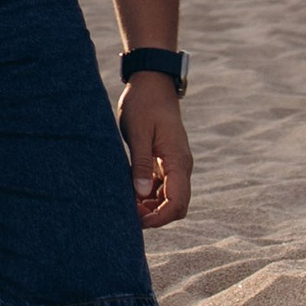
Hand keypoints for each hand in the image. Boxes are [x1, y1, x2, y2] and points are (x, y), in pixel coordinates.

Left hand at [119, 77, 191, 228]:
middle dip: (155, 215)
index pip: (177, 202)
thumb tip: (142, 194)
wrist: (152, 83)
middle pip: (176, 205)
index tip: (138, 221)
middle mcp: (181, 166)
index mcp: (178, 161)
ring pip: (168, 198)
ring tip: (125, 202)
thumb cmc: (144, 104)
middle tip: (128, 213)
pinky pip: (161, 187)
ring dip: (150, 206)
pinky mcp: (165, 161)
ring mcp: (174, 164)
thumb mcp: (138, 133)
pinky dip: (147, 194)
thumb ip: (141, 164)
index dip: (159, 218)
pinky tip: (129, 190)